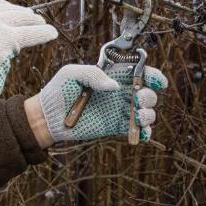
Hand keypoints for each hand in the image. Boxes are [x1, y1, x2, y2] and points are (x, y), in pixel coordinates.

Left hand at [38, 63, 168, 142]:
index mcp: (112, 76)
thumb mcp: (72, 74)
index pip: (140, 72)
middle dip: (149, 96)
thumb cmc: (58, 91)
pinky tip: (140, 131)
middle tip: (138, 99)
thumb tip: (115, 86)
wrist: (48, 116)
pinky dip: (144, 132)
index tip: (158, 81)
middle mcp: (119, 93)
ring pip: (146, 112)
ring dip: (149, 114)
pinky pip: (136, 130)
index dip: (153, 75)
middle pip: (147, 93)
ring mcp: (119, 111)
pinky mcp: (115, 127)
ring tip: (137, 116)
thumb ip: (93, 74)